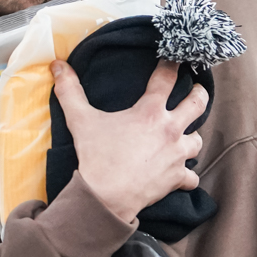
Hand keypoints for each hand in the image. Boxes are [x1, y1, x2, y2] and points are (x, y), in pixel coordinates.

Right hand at [51, 59, 207, 224]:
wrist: (105, 197)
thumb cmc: (96, 157)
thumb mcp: (80, 120)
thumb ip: (70, 91)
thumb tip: (57, 65)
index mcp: (150, 111)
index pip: (167, 78)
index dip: (172, 65)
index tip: (175, 59)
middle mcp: (169, 129)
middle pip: (197, 104)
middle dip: (200, 94)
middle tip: (198, 90)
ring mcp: (176, 155)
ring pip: (197, 140)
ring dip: (193, 137)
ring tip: (187, 135)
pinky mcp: (176, 178)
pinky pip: (192, 176)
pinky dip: (188, 175)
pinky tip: (183, 174)